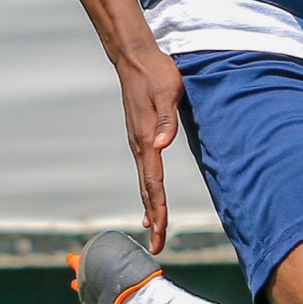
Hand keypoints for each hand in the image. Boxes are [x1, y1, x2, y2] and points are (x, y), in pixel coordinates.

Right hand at [117, 47, 184, 253]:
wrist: (135, 58)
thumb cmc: (156, 73)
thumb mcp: (168, 92)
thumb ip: (166, 120)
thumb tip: (162, 144)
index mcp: (145, 138)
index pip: (153, 181)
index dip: (157, 207)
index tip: (159, 229)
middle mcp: (139, 144)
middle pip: (147, 188)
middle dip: (153, 217)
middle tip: (157, 245)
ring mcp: (137, 140)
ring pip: (144, 181)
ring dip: (149, 206)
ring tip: (153, 229)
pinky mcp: (139, 135)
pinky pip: (144, 169)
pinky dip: (148, 189)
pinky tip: (150, 197)